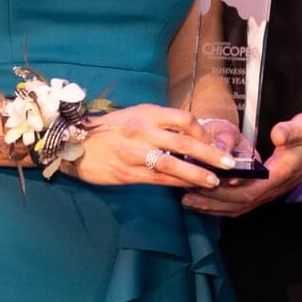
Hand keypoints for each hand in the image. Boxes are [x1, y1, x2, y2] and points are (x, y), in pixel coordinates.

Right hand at [70, 104, 234, 188]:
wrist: (73, 143)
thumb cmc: (106, 130)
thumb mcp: (133, 116)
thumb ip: (158, 123)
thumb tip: (188, 135)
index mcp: (146, 113)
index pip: (184, 119)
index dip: (203, 131)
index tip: (212, 142)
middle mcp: (143, 130)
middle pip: (185, 142)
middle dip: (210, 154)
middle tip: (228, 164)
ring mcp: (135, 153)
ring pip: (174, 165)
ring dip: (197, 174)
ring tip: (214, 181)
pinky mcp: (128, 173)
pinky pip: (159, 179)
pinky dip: (177, 184)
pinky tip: (190, 188)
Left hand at [181, 109, 301, 216]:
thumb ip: (291, 131)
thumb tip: (277, 134)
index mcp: (278, 175)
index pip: (249, 189)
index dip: (226, 190)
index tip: (202, 184)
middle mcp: (273, 188)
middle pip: (239, 202)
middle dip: (211, 201)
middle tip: (185, 195)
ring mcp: (271, 191)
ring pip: (239, 206)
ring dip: (214, 206)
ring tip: (189, 201)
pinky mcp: (268, 188)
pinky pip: (243, 203)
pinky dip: (224, 205)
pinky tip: (208, 201)